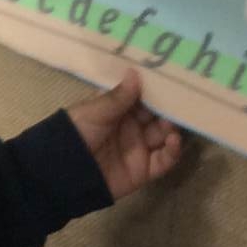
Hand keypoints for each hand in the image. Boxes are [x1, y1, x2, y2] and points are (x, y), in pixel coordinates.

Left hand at [67, 69, 182, 202]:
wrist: (65, 174)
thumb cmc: (77, 134)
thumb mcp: (95, 112)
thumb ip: (118, 97)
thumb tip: (135, 72)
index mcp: (118, 109)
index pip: (142, 95)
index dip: (155, 88)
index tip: (171, 77)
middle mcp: (131, 126)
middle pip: (157, 114)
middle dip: (168, 107)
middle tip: (181, 99)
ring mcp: (139, 148)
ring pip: (164, 134)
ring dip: (172, 127)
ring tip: (172, 121)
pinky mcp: (145, 170)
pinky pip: (164, 160)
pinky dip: (173, 150)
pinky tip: (174, 140)